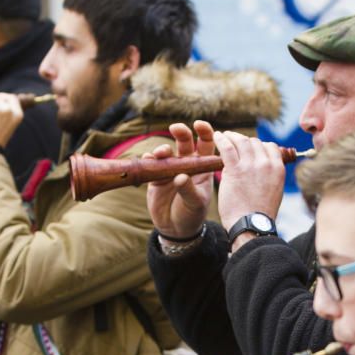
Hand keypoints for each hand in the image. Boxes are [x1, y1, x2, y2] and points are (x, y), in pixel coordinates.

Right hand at [146, 121, 214, 238]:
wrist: (175, 230)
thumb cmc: (192, 215)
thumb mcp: (195, 203)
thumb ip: (188, 189)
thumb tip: (180, 176)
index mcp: (202, 167)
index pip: (206, 144)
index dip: (205, 132)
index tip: (199, 124)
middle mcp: (186, 165)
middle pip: (184, 142)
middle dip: (181, 132)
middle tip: (176, 128)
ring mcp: (169, 170)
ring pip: (166, 151)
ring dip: (162, 149)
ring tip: (161, 153)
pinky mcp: (155, 177)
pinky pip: (150, 164)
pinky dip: (148, 160)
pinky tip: (149, 160)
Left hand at [212, 131, 283, 247]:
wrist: (251, 225)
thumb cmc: (260, 213)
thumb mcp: (274, 191)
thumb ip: (268, 175)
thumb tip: (258, 166)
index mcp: (278, 168)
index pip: (270, 146)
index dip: (258, 145)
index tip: (249, 148)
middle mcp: (267, 164)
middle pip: (255, 142)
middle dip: (244, 141)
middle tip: (234, 141)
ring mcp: (251, 165)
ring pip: (241, 141)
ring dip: (232, 136)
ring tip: (224, 136)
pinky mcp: (235, 169)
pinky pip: (227, 147)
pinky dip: (221, 139)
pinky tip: (217, 136)